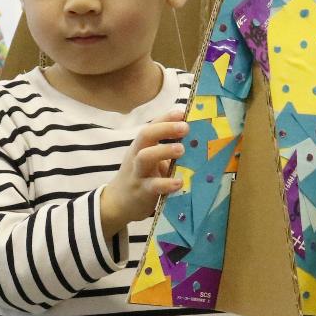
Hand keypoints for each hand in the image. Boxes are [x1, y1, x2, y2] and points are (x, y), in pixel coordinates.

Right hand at [101, 109, 188, 235]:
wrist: (118, 202)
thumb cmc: (141, 177)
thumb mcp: (151, 160)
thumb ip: (167, 150)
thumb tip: (197, 140)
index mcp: (142, 145)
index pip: (152, 125)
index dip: (166, 118)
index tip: (183, 113)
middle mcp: (137, 155)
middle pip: (145, 135)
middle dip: (165, 129)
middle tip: (186, 128)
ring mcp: (138, 173)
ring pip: (145, 157)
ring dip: (163, 151)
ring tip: (181, 149)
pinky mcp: (141, 191)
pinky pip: (152, 186)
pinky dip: (165, 183)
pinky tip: (178, 182)